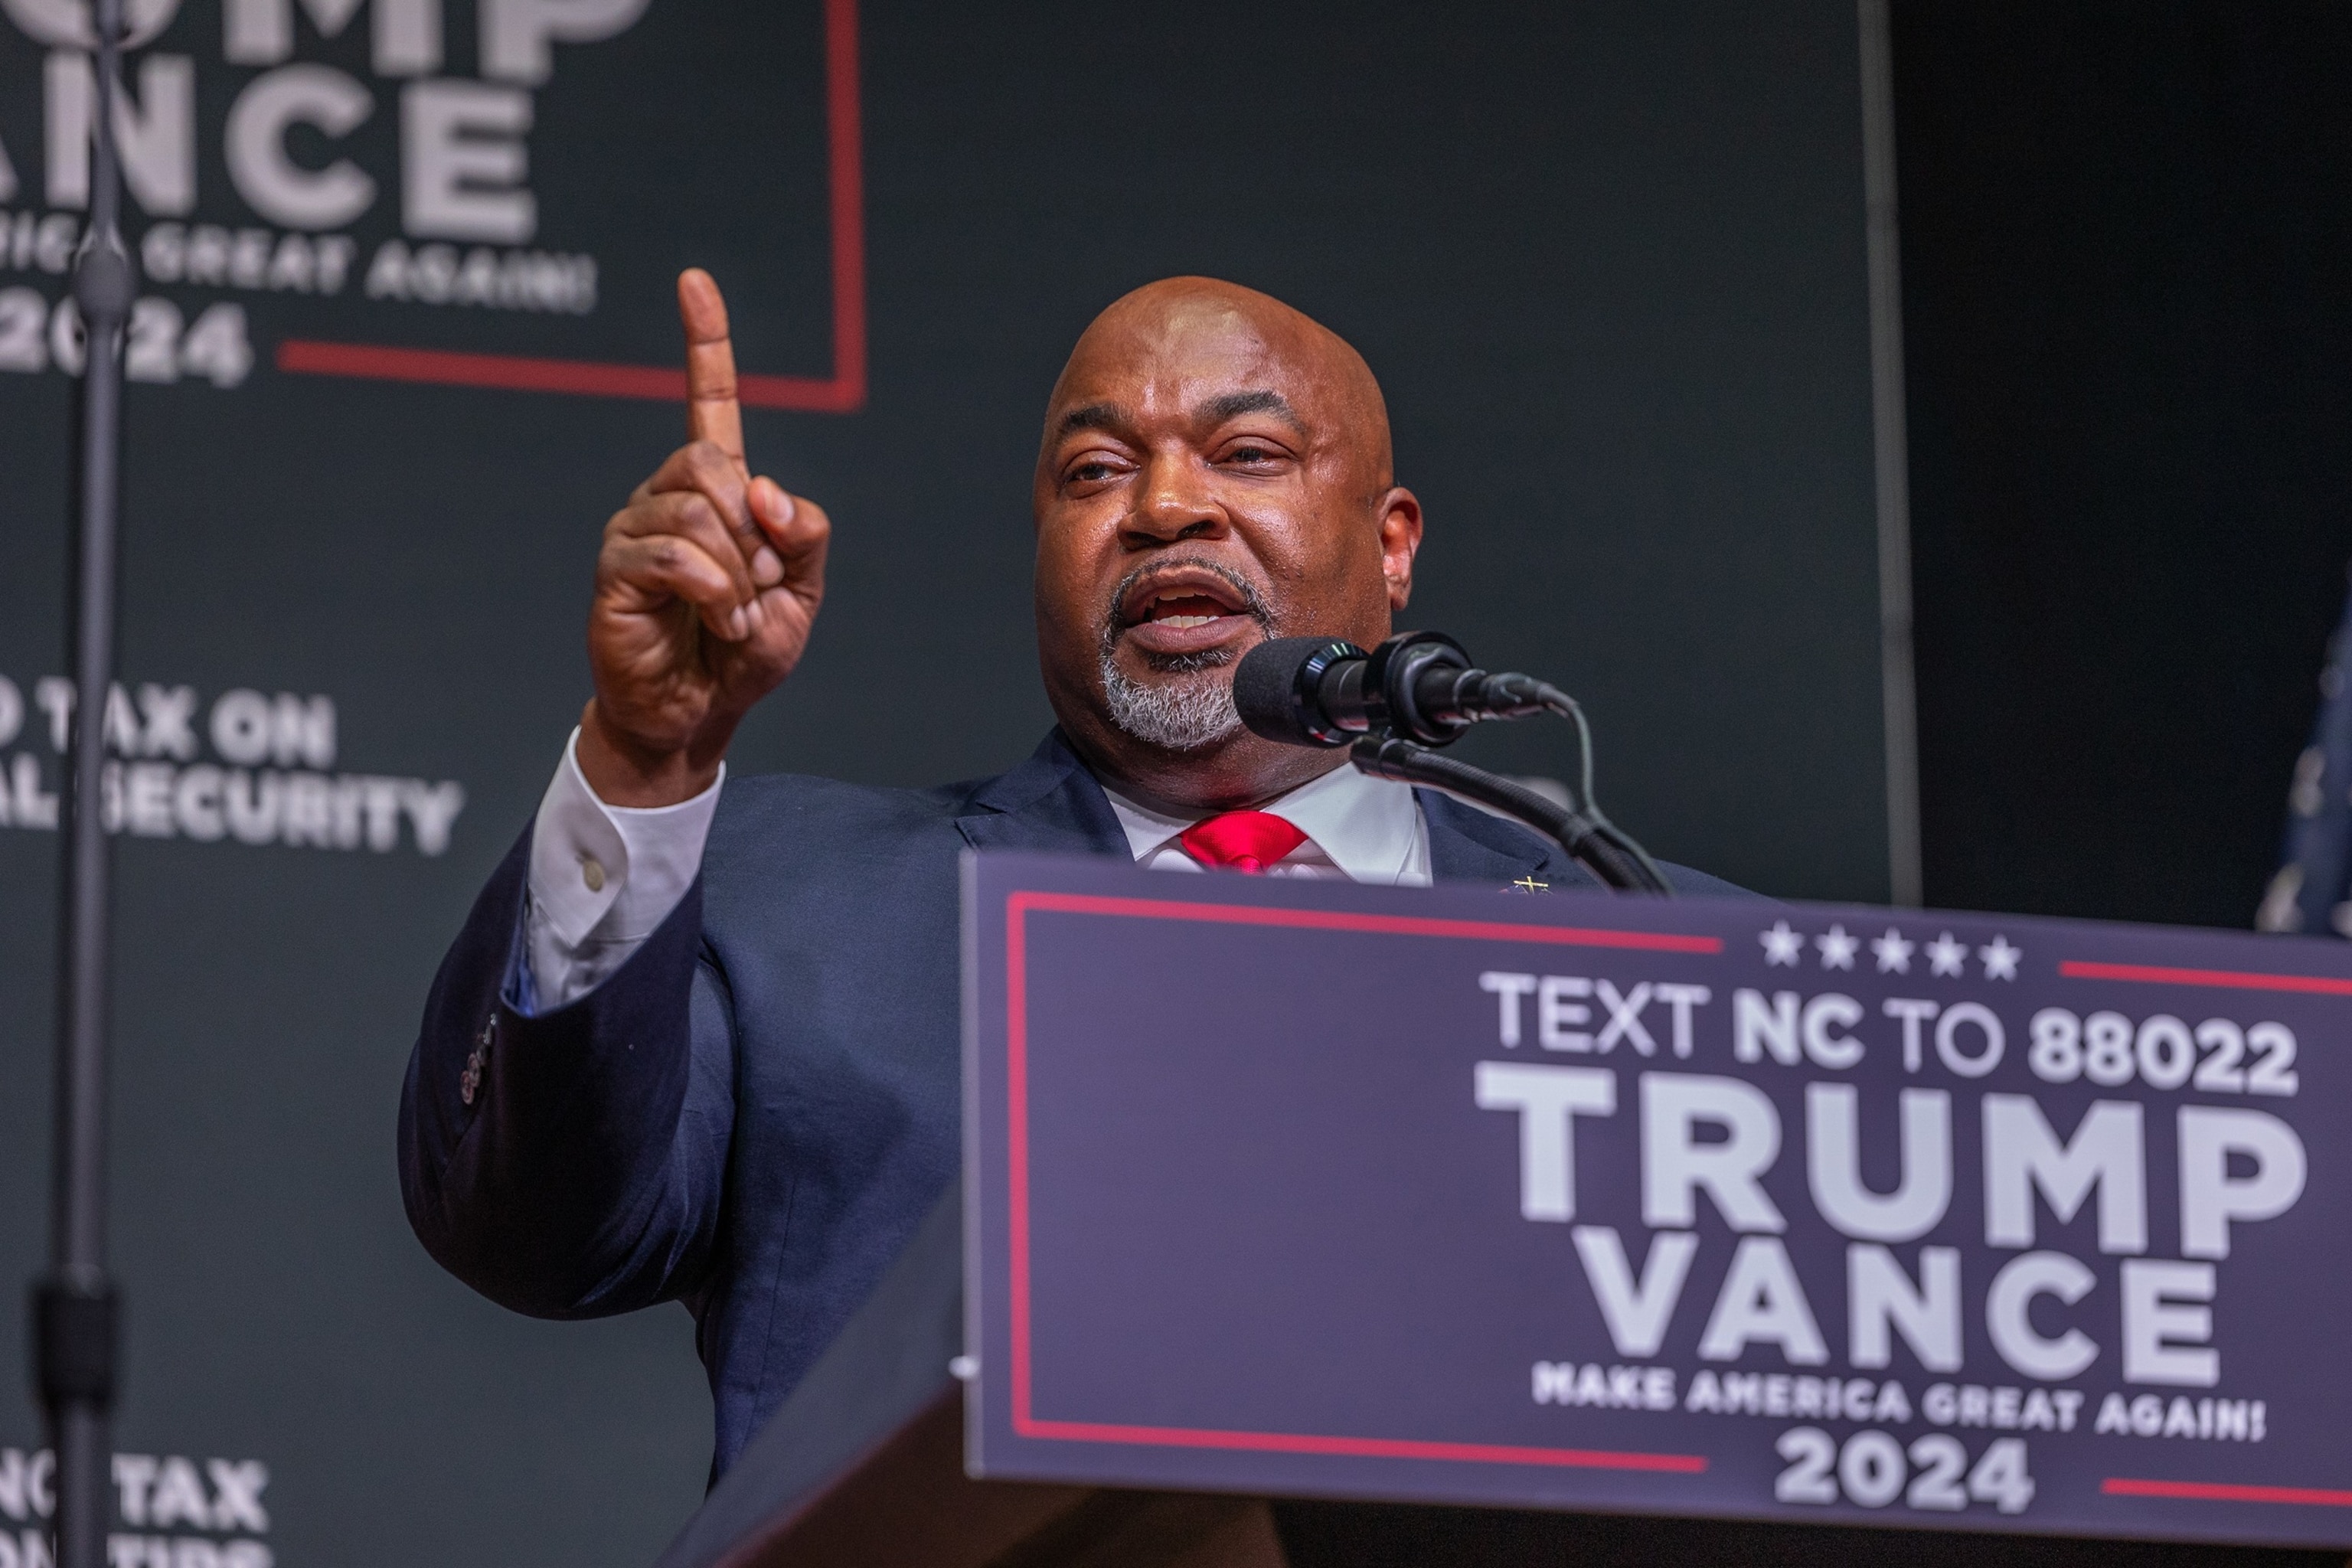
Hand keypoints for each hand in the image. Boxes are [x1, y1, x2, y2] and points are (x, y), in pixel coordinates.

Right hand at [577, 269, 829, 804]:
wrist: (699, 713)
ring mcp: (635, 528)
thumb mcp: (801, 593)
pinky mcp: (616, 568)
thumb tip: (765, 491)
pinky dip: (712, 592)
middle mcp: (668, 495)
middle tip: (754, 586)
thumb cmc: (744, 652)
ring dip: (735, 573)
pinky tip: (714, 621)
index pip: (711, 403)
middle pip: (714, 464)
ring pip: (698, 511)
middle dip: (753, 533)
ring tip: (731, 616)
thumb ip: (804, 536)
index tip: (694, 281)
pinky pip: (674, 554)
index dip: (705, 344)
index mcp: (717, 491)